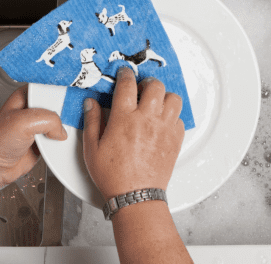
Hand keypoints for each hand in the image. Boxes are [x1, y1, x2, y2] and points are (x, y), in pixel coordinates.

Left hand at [0, 85, 66, 185]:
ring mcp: (40, 124)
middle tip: (71, 116)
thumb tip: (62, 130)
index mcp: (27, 95)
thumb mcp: (23, 122)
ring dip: (65, 127)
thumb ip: (49, 120)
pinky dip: (63, 141)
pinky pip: (60, 137)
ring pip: (62, 121)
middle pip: (60, 104)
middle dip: (66, 111)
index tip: (75, 96)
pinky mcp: (44, 139)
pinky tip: (61, 141)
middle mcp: (34, 108)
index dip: (64, 90)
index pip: (51, 87)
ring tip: (65, 130)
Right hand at [83, 67, 184, 200]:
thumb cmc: (113, 174)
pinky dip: (172, 116)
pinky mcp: (175, 140)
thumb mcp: (92, 148)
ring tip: (155, 103)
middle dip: (147, 82)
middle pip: (155, 86)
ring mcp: (164, 129)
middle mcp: (147, 119)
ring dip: (164, 97)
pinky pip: (180, 119)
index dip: (125, 74)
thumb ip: (92, 121)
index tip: (124, 73)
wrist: (136, 196)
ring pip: (173, 99)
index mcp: (124, 118)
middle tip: (141, 89)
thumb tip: (91, 103)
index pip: (127, 85)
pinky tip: (162, 122)